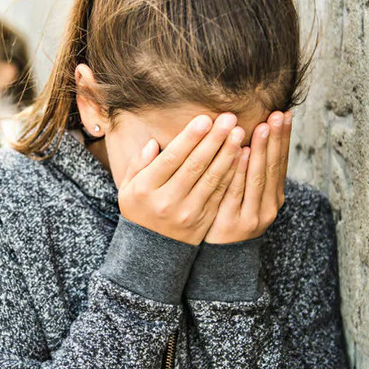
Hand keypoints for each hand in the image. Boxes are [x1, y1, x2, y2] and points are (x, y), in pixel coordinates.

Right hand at [118, 114, 245, 244]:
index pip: (171, 158)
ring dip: (227, 154)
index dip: (190, 138)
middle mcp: (167, 201)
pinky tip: (240, 156)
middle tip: (229, 119)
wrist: (150, 250)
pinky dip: (232, 174)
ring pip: (211, 179)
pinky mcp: (204, 220)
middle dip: (214, 140)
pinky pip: (220, 193)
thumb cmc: (140, 209)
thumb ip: (139, 164)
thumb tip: (154, 144)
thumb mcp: (128, 187)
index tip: (205, 119)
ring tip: (238, 132)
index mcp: (146, 189)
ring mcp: (187, 212)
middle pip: (194, 166)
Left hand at [204, 111, 292, 243]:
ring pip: (258, 178)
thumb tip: (250, 137)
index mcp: (273, 196)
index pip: (280, 162)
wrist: (219, 258)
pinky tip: (242, 153)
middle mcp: (269, 206)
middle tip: (277, 115)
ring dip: (261, 151)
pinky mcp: (234, 222)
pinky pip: (237, 191)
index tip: (284, 114)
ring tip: (263, 127)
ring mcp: (253, 215)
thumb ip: (249, 172)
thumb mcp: (244, 197)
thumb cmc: (228, 218)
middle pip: (273, 167)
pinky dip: (241, 172)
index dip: (283, 138)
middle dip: (276, 139)